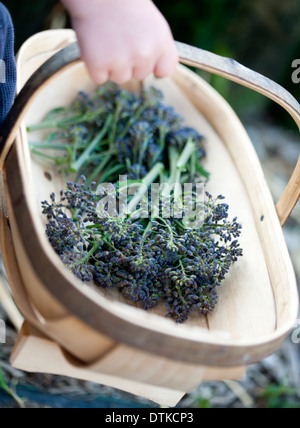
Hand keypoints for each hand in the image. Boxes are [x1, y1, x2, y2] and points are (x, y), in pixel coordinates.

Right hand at [62, 0, 178, 83]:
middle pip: (139, 75)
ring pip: (119, 78)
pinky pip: (99, 78)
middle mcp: (144, 55)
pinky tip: (95, 46)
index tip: (144, 56)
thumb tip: (155, 71)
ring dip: (112, 65)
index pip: (165, 70)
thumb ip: (157, 46)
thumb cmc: (123, 3)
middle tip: (119, 38)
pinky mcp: (99, 65)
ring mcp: (121, 61)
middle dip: (130, 62)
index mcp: (161, 42)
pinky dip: (95, 66)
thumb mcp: (151, 21)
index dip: (154, 65)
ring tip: (107, 40)